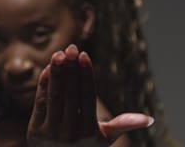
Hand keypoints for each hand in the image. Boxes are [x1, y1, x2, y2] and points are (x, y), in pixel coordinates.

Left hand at [27, 45, 152, 145]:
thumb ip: (123, 125)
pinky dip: (43, 85)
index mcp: (90, 132)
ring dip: (56, 73)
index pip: (88, 97)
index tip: (84, 56)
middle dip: (71, 69)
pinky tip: (48, 69)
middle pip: (71, 94)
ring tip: (58, 53)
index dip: (86, 75)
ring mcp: (51, 131)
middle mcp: (70, 132)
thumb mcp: (104, 139)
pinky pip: (40, 103)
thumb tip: (149, 119)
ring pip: (55, 96)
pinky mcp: (34, 130)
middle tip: (71, 47)